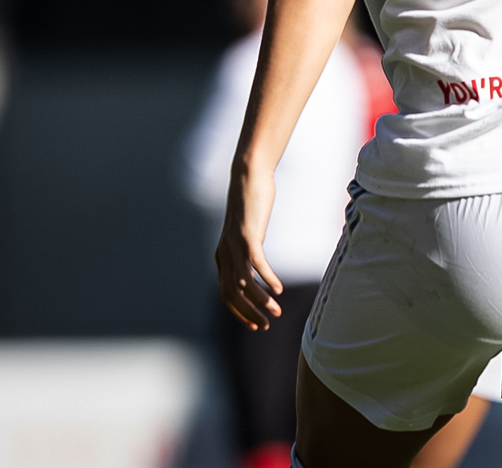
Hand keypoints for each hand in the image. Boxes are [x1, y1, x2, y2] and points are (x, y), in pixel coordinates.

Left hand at [215, 164, 282, 329]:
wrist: (247, 175)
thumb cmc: (250, 202)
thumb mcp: (247, 231)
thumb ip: (247, 248)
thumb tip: (256, 262)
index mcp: (222, 256)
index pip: (226, 294)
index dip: (239, 313)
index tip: (256, 325)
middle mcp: (225, 254)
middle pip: (232, 294)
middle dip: (249, 314)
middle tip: (266, 325)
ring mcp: (234, 245)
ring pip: (244, 283)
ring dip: (259, 301)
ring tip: (276, 311)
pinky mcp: (247, 235)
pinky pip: (256, 264)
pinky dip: (266, 279)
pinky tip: (278, 289)